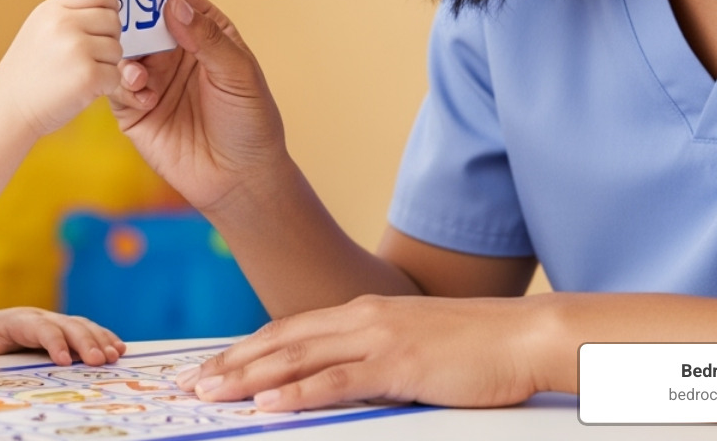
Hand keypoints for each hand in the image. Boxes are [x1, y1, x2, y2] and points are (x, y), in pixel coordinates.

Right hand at [0, 0, 123, 136]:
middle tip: (88, 57)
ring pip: (117, 50)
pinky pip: (115, 75)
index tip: (103, 23)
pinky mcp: (88, 75)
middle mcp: (64, 24)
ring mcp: (76, 48)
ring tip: (78, 75)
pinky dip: (104, 86)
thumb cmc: (26, 74)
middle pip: (112, 21)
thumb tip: (107, 8)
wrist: (7, 109)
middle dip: (107, 40)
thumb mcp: (38, 29)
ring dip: (105, 65)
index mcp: (52, 9)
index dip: (108, 6)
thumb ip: (68, 15)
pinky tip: (82, 90)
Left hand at [0, 307, 127, 365]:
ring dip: (101, 340)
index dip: (55, 342)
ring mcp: (61, 322)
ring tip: (114, 356)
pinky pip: (92, 330)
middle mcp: (46, 318)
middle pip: (70, 326)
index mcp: (24, 321)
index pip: (42, 329)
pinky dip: (106, 338)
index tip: (65, 360)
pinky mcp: (70, 329)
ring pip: (84, 326)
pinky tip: (120, 349)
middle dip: (86, 342)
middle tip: (99, 361)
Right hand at [109, 0, 287, 212]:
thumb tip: (173, 3)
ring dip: (121, 48)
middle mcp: (173, 51)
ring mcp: (151, 79)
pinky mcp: (133, 109)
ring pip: (122, 50)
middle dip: (126, 10)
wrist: (238, 180)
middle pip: (141, 19)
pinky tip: (142, 93)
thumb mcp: (237, 74)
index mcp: (203, 33)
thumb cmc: (250, 122)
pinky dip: (121, 83)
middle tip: (113, 3)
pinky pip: (115, 86)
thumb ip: (206, 38)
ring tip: (131, 56)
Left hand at [176, 293, 544, 409]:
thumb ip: (375, 358)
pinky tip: (267, 405)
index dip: (245, 349)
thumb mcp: (415, 347)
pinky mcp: (398, 363)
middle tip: (189, 383)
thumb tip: (344, 382)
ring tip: (210, 394)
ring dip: (248, 377)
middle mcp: (361, 317)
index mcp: (363, 311)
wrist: (527, 335)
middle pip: (280, 340)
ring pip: (296, 357)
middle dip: (230, 363)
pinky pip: (336, 381)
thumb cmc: (479, 349)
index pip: (289, 330)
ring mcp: (378, 337)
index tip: (211, 367)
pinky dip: (296, 392)